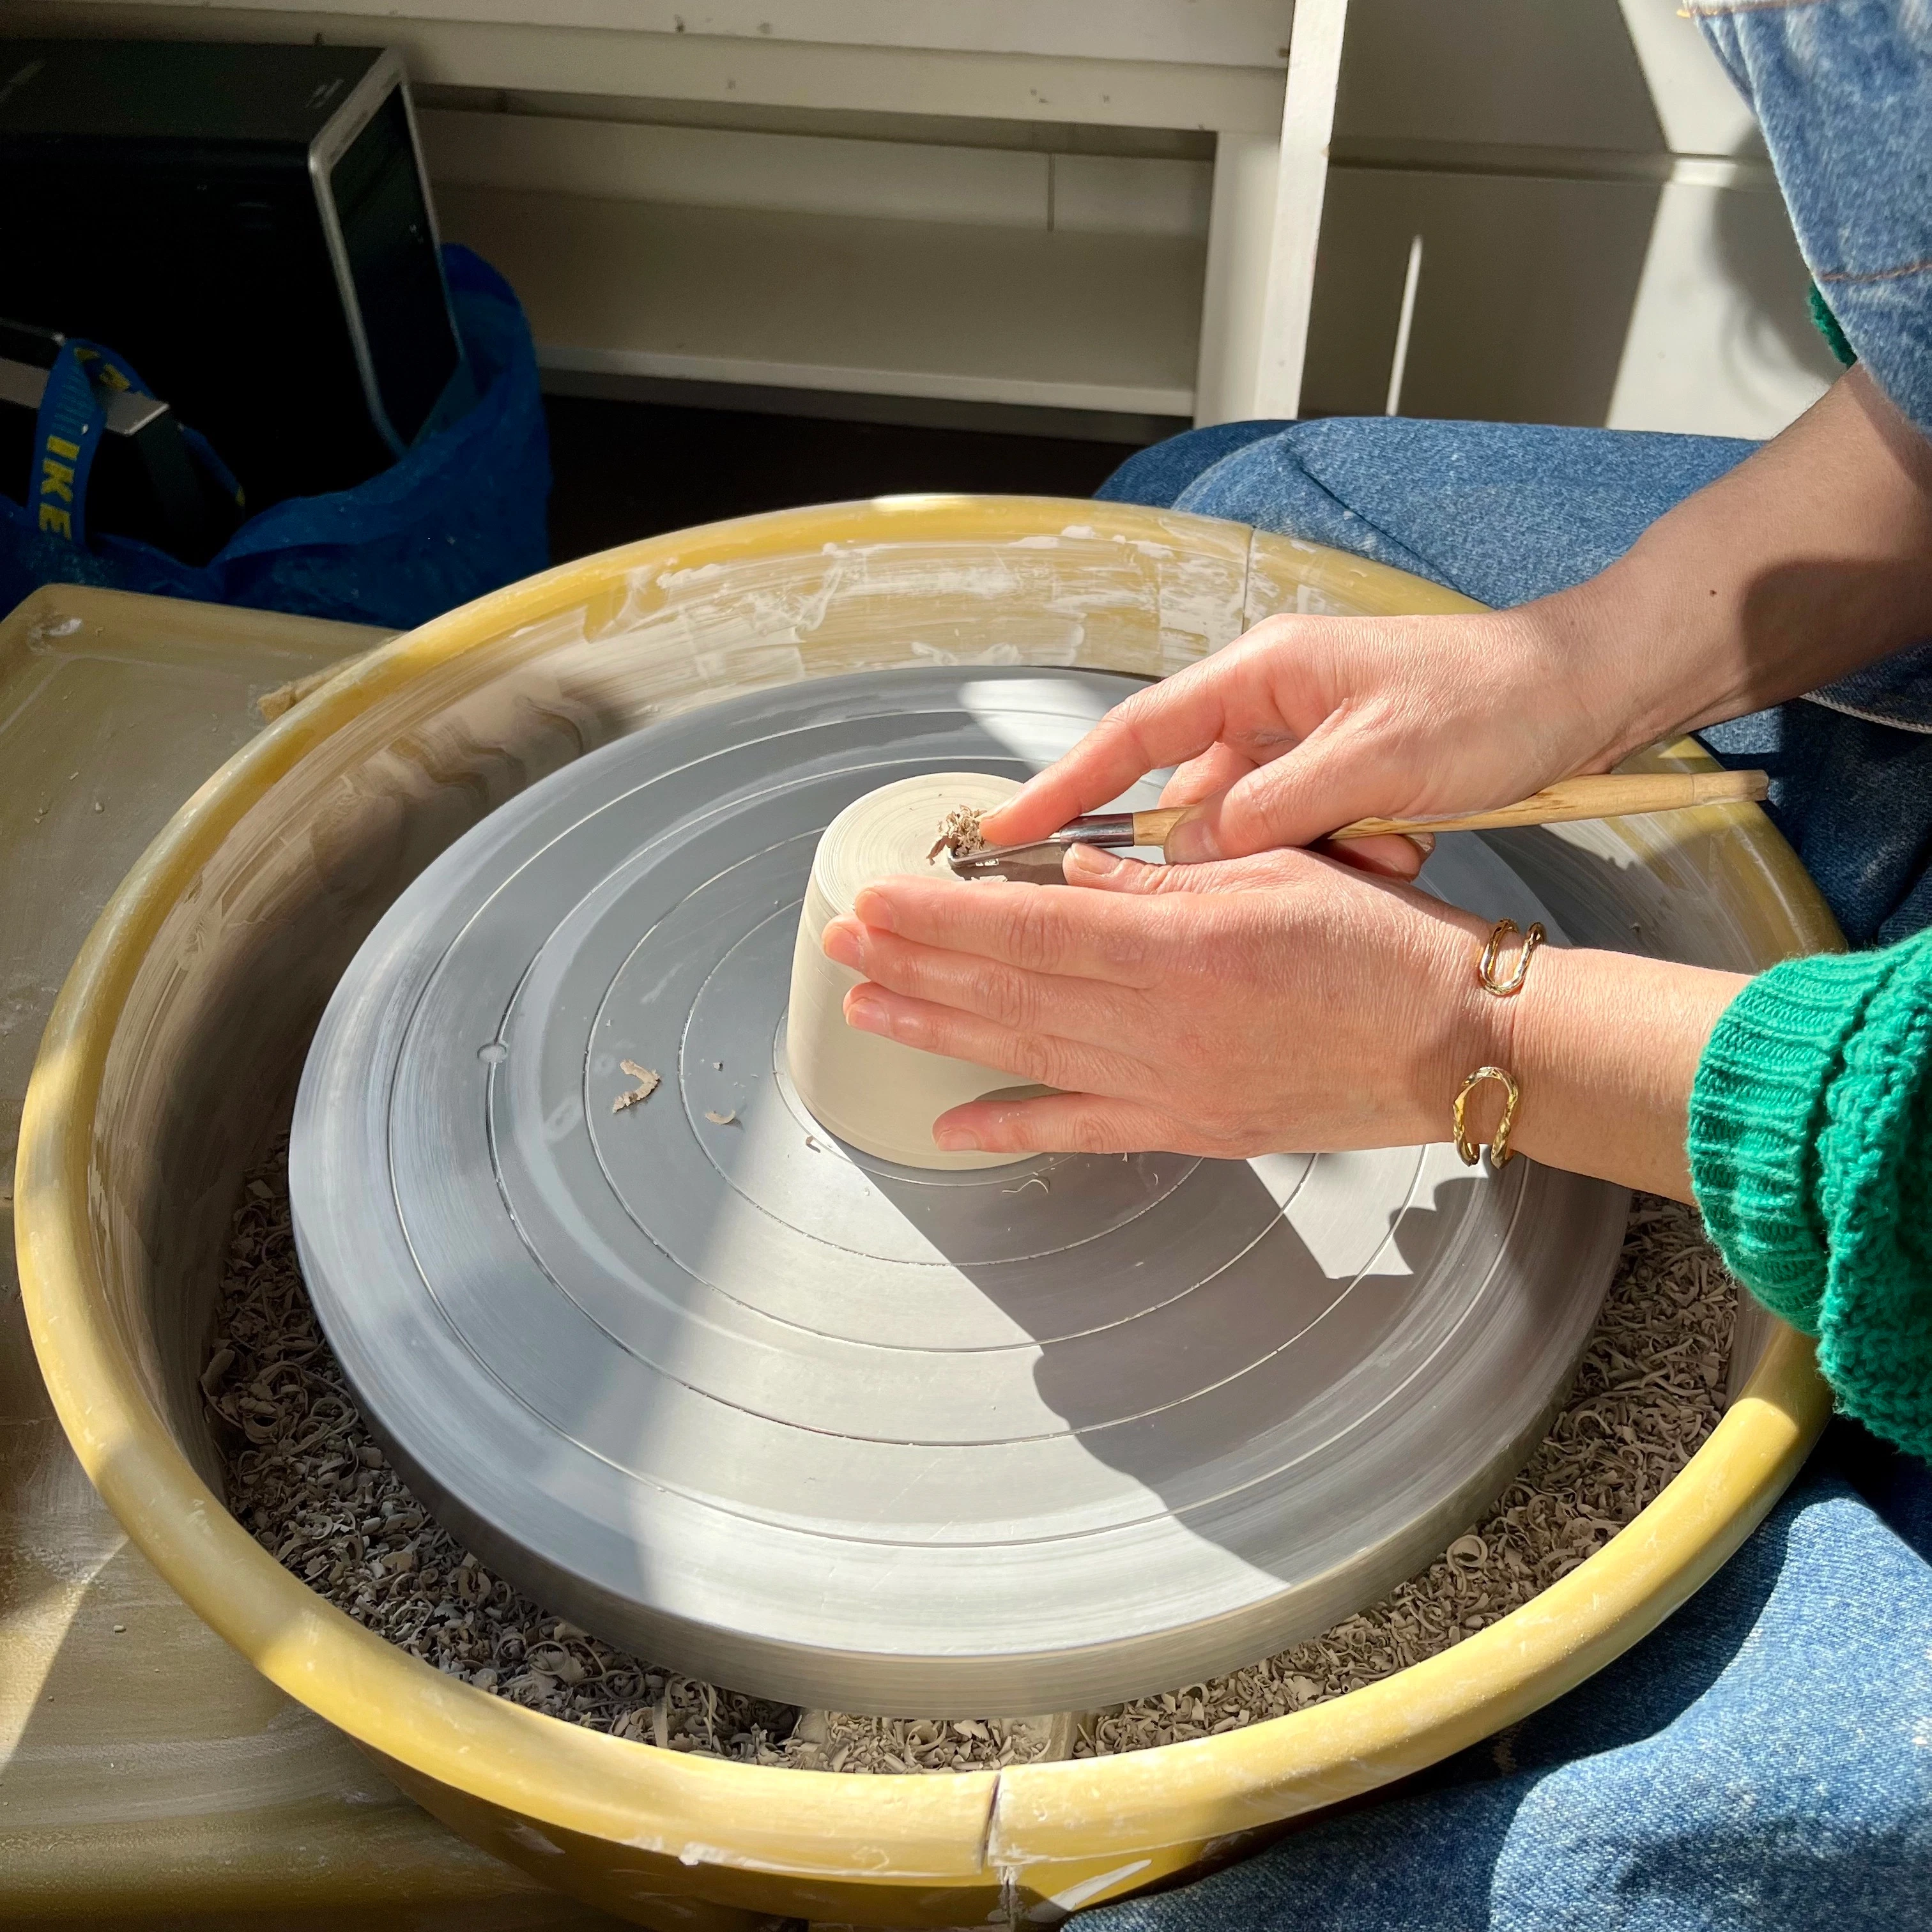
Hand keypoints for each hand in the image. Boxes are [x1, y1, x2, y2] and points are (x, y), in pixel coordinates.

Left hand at [819, 847, 1504, 1158]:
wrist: (1458, 1044)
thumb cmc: (1383, 943)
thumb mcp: (1278, 874)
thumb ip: (1166, 877)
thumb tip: (1073, 871)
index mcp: (1181, 944)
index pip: (1029, 923)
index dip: (941, 915)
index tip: (877, 900)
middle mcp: (1161, 1021)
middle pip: (1011, 988)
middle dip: (916, 966)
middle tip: (842, 946)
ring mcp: (1171, 1084)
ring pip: (1029, 1054)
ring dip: (940, 1033)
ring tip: (867, 1012)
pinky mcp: (1191, 1127)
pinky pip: (1085, 1130)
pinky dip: (1015, 1128)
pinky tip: (952, 1127)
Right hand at [977, 597, 1648, 873]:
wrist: (1587, 691)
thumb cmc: (1489, 701)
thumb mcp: (1375, 762)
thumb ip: (1270, 812)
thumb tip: (1187, 855)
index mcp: (1261, 676)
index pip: (1132, 736)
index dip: (1062, 787)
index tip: (1003, 832)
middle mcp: (1269, 705)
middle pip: (1197, 799)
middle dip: (1238, 852)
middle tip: (1287, 869)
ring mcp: (1305, 741)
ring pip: (1258, 831)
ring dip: (1309, 859)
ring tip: (1384, 846)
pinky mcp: (1340, 774)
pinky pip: (1307, 837)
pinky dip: (1346, 856)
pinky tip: (1401, 846)